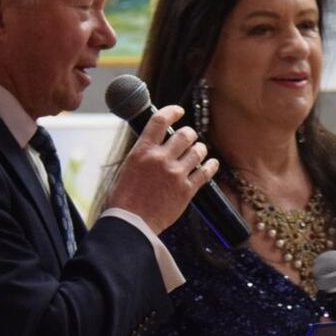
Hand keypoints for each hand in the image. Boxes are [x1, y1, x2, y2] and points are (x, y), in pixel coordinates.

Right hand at [107, 105, 217, 233]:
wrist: (131, 224)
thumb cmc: (124, 199)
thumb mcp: (128, 168)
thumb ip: (144, 154)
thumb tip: (155, 144)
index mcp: (142, 151)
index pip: (160, 120)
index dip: (172, 111)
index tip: (179, 111)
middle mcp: (161, 159)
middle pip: (186, 134)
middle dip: (189, 134)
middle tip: (189, 138)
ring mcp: (176, 175)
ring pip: (198, 151)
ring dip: (200, 149)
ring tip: (198, 152)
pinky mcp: (187, 191)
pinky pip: (205, 172)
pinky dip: (210, 166)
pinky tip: (211, 164)